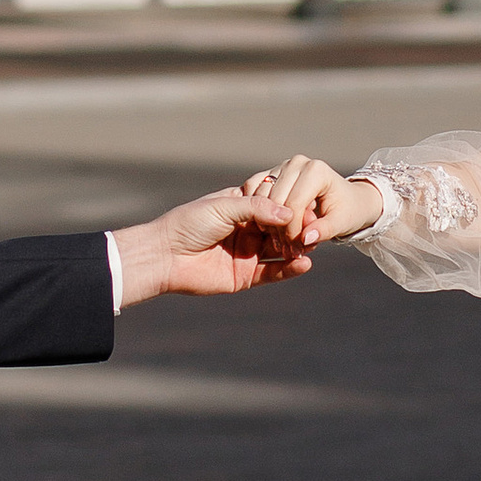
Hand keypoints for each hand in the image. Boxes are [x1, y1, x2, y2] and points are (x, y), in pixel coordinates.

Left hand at [112, 184, 319, 302]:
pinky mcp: (246, 276)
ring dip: (297, 248)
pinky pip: (273, 273)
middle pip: (281, 228)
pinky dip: (289, 269)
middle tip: (315, 227)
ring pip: (281, 250)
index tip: (309, 205)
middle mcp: (248, 229)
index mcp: (242, 207)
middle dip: (298, 228)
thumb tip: (289, 213)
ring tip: (312, 246)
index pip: (274, 204)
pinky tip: (304, 264)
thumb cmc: (189, 223)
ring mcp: (248, 253)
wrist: (164, 255)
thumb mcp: (225, 206)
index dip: (290, 205)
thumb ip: (257, 208)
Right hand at [243, 154, 383, 244]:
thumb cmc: (347, 210)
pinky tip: (270, 230)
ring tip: (281, 243)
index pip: (294, 204)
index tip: (296, 250)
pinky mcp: (272, 174)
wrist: (348, 199)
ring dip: (267, 223)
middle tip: (287, 250)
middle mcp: (297, 163)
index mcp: (316, 171)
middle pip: (276, 201)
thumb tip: (306, 239)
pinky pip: (254, 192)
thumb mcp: (342, 223)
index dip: (292, 231)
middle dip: (279, 230)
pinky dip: (258, 212)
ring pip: (262, 197)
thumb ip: (324, 230)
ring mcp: (282, 167)